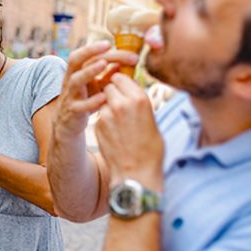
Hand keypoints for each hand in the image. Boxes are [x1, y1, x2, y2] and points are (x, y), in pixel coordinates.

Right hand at [54, 41, 138, 140]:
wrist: (69, 124)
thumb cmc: (85, 101)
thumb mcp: (96, 86)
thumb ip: (108, 75)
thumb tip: (123, 63)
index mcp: (76, 72)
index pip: (82, 54)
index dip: (93, 47)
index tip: (110, 43)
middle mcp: (70, 81)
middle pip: (75, 61)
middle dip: (90, 51)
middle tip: (108, 47)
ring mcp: (70, 96)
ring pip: (75, 81)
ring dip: (89, 71)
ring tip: (103, 64)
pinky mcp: (73, 112)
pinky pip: (80, 105)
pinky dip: (92, 101)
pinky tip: (104, 97)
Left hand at [95, 73, 163, 189]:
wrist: (136, 173)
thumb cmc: (150, 148)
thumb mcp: (151, 118)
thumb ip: (139, 101)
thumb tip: (132, 91)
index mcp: (140, 99)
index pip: (122, 77)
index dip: (120, 82)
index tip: (122, 87)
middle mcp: (122, 103)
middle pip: (108, 85)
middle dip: (112, 91)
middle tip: (118, 102)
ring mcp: (108, 113)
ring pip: (101, 99)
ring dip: (106, 104)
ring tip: (118, 120)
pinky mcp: (98, 124)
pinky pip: (99, 114)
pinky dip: (104, 118)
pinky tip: (113, 131)